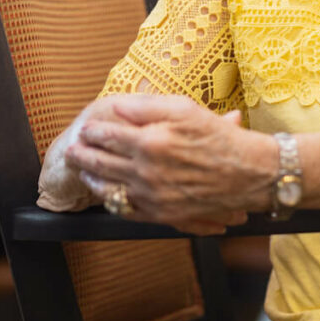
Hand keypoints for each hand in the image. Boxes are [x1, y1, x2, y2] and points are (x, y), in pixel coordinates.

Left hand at [64, 94, 274, 235]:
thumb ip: (147, 106)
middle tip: (72, 150)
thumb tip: (116, 106)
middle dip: (82, 155)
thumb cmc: (219, 137)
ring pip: (109, 189)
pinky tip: (108, 194)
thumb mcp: (185, 109)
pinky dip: (113, 201)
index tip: (86, 128)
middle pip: (102, 162)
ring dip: (91, 179)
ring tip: (82, 171)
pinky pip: (128, 210)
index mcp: (150, 141)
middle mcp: (147, 171)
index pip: (108, 135)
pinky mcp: (162, 213)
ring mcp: (152, 195)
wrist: (247, 173)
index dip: (93, 131)